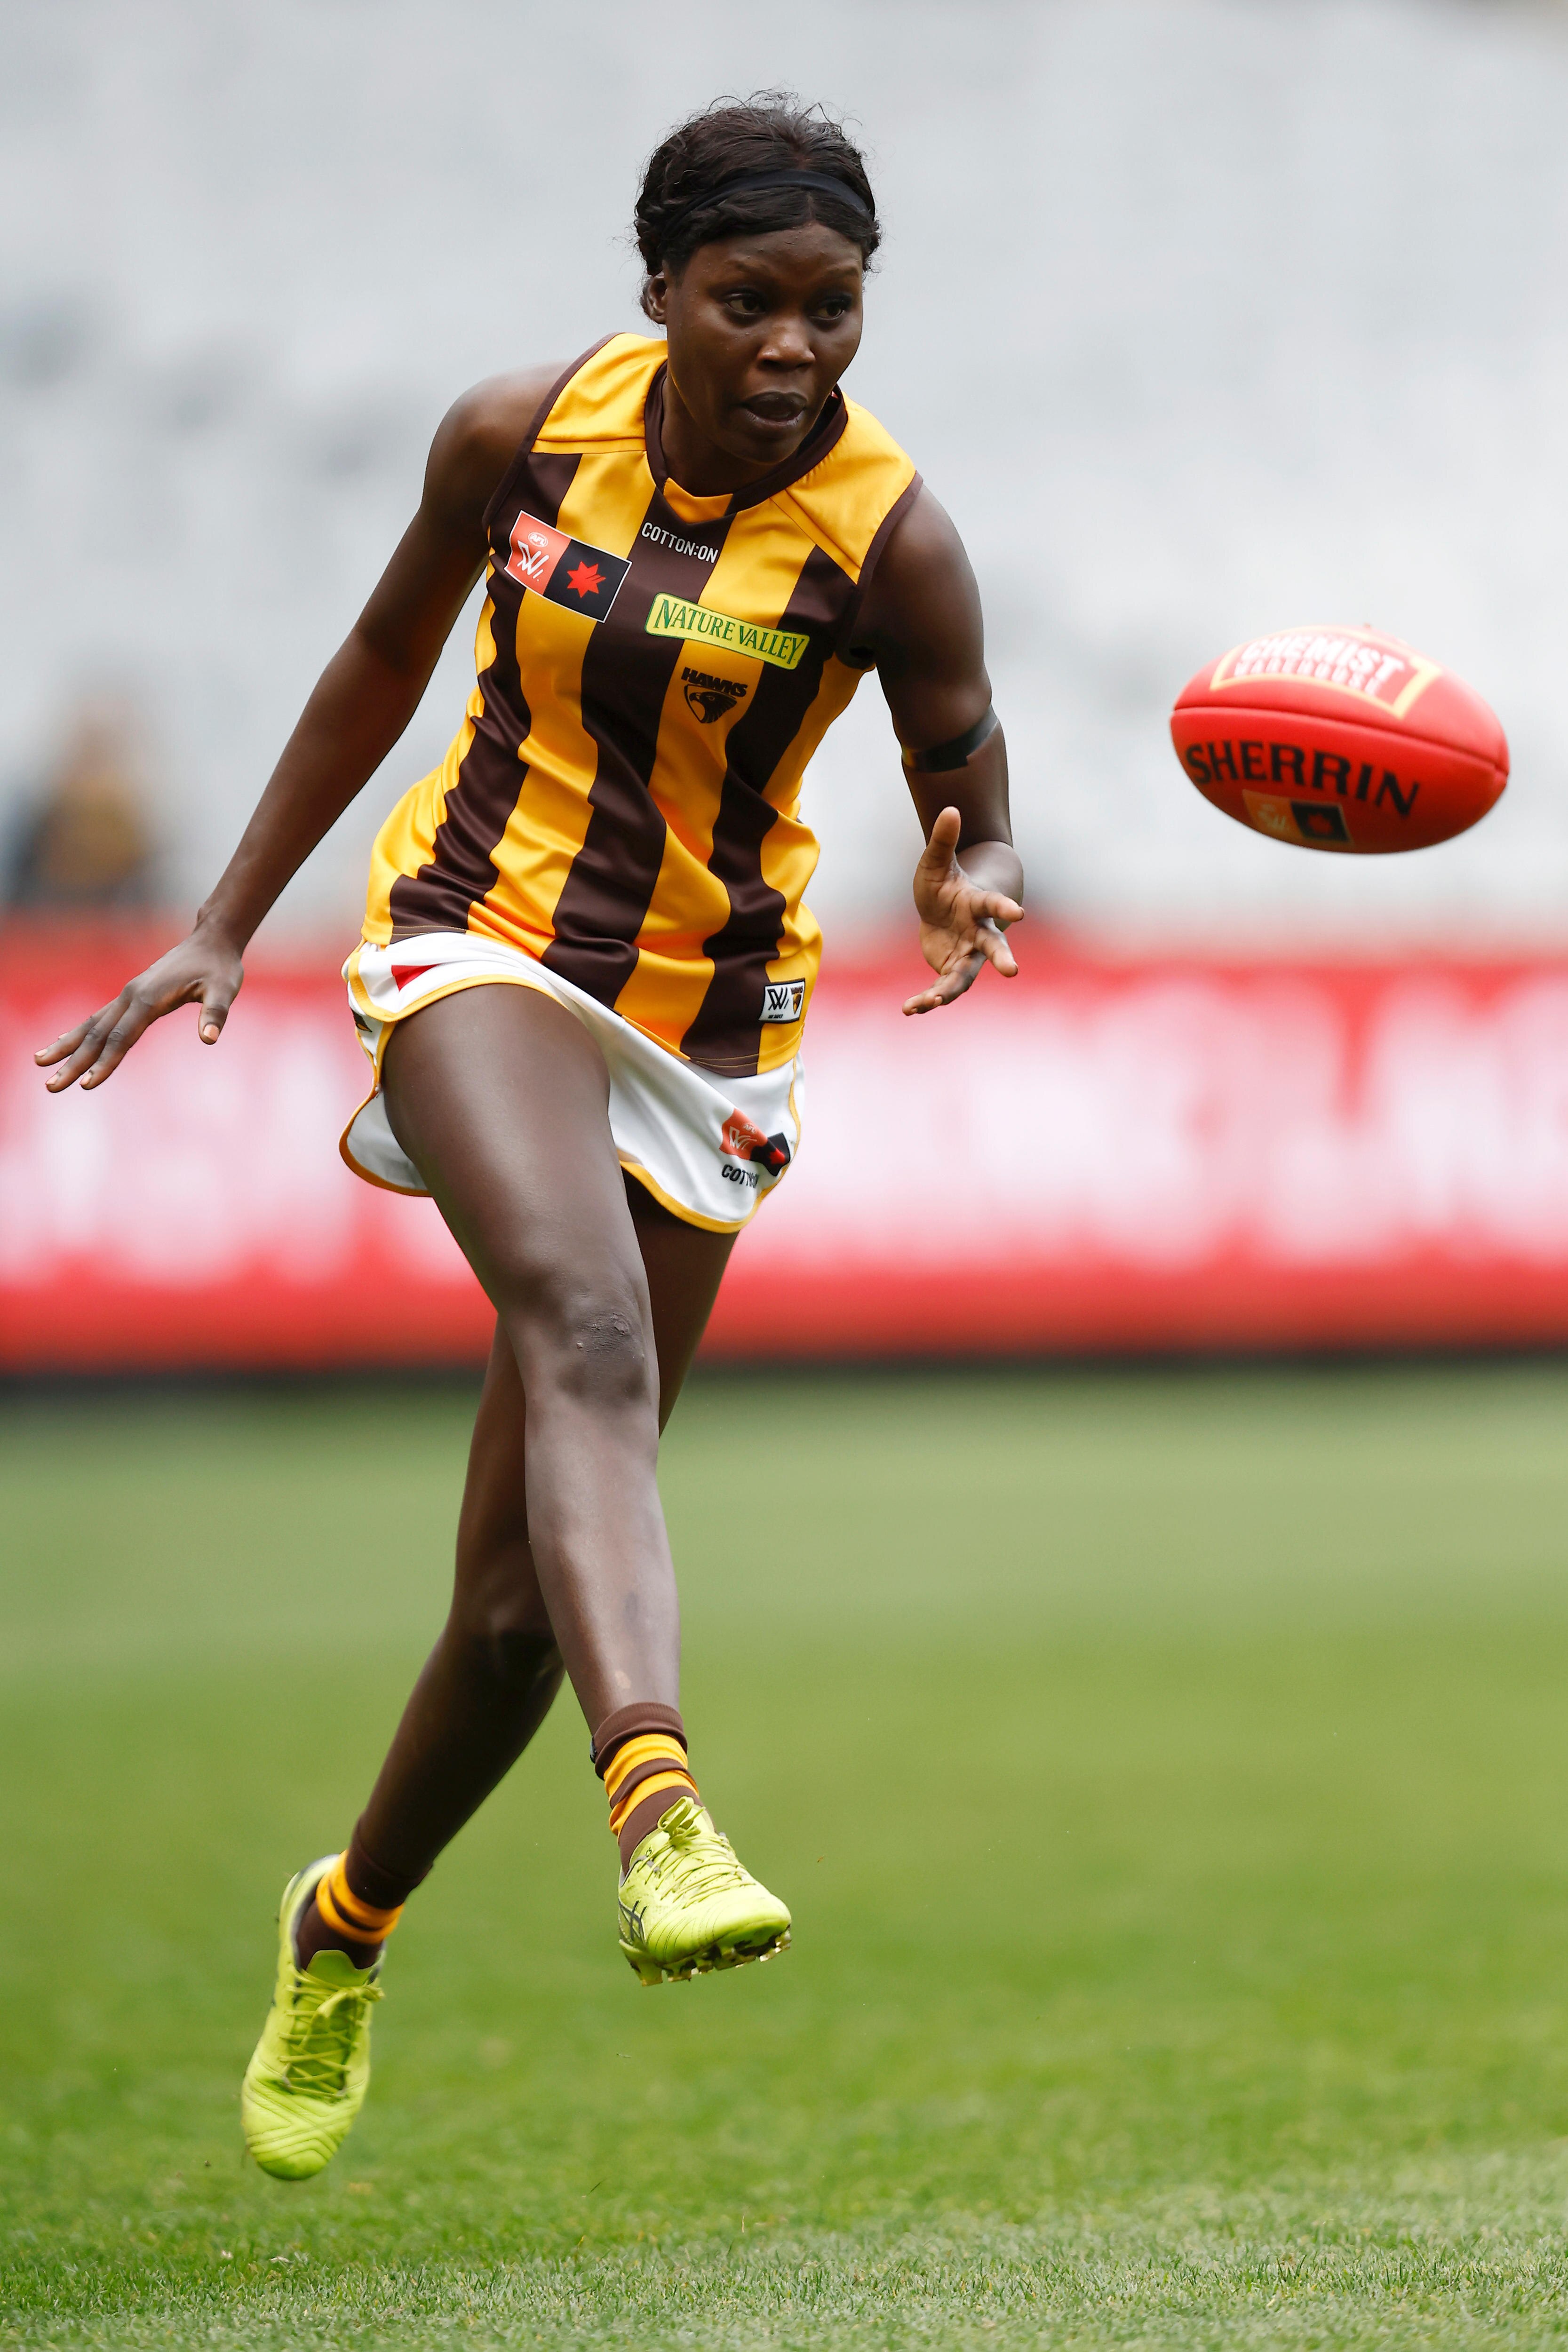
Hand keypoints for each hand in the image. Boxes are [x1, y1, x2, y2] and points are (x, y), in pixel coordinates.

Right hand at [34, 922, 244, 1090]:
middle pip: (97, 1035)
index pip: (123, 1037)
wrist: (210, 942)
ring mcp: (127, 995)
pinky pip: (98, 1018)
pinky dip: (79, 1033)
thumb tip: (209, 1038)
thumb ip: (216, 1013)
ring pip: (91, 1025)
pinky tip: (63, 1045)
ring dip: (66, 1047)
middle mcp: (131, 996)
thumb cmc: (219, 968)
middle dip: (73, 1062)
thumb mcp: (224, 989)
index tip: (87, 1084)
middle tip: (51, 1087)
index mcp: (149, 998)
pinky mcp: (129, 997)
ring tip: (40, 1063)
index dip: (106, 1062)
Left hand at [903, 807, 1022, 1015]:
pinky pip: (942, 989)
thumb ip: (943, 839)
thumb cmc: (944, 884)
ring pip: (965, 977)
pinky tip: (910, 1008)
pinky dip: (927, 999)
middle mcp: (978, 933)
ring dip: (949, 990)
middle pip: (993, 947)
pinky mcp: (952, 970)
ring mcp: (967, 954)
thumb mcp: (935, 861)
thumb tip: (949, 808)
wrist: (941, 910)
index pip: (994, 904)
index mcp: (977, 904)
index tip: (1020, 913)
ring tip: (930, 1002)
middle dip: (1002, 957)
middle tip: (1013, 970)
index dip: (1006, 907)